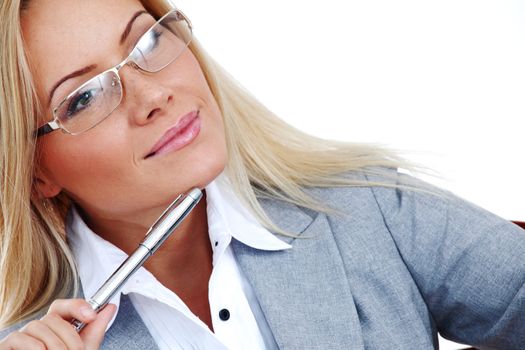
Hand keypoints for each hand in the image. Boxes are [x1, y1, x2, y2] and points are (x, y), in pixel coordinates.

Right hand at [0, 299, 115, 348]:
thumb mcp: (83, 348)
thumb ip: (95, 329)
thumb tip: (110, 307)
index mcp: (56, 327)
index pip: (63, 306)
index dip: (78, 306)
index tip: (91, 315)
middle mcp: (39, 328)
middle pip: (53, 316)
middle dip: (69, 336)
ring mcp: (23, 336)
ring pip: (39, 326)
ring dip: (55, 345)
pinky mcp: (8, 344)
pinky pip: (20, 337)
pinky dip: (35, 348)